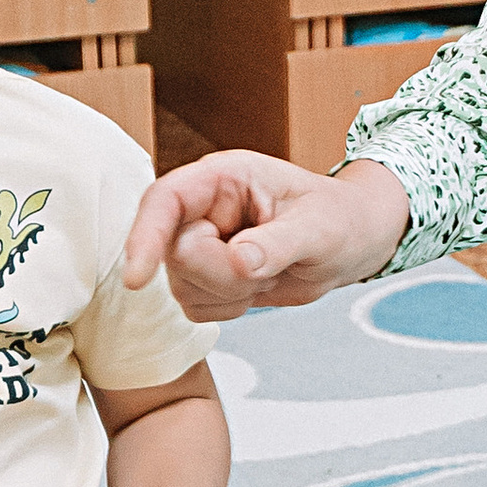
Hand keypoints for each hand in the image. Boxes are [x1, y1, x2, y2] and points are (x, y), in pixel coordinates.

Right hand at [121, 150, 408, 320]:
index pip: (164, 201)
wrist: (350, 243)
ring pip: (182, 287)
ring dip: (229, 293)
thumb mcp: (320, 229)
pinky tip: (259, 287)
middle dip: (222, 274)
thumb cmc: (339, 219)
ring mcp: (198, 244)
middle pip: (174, 255)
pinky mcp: (202, 277)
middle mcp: (202, 208)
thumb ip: (278, 244)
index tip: (136, 279)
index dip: (144, 237)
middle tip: (271, 265)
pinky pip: (197, 308)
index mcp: (224, 178)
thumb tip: (239, 262)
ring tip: (269, 271)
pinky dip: (229, 307)